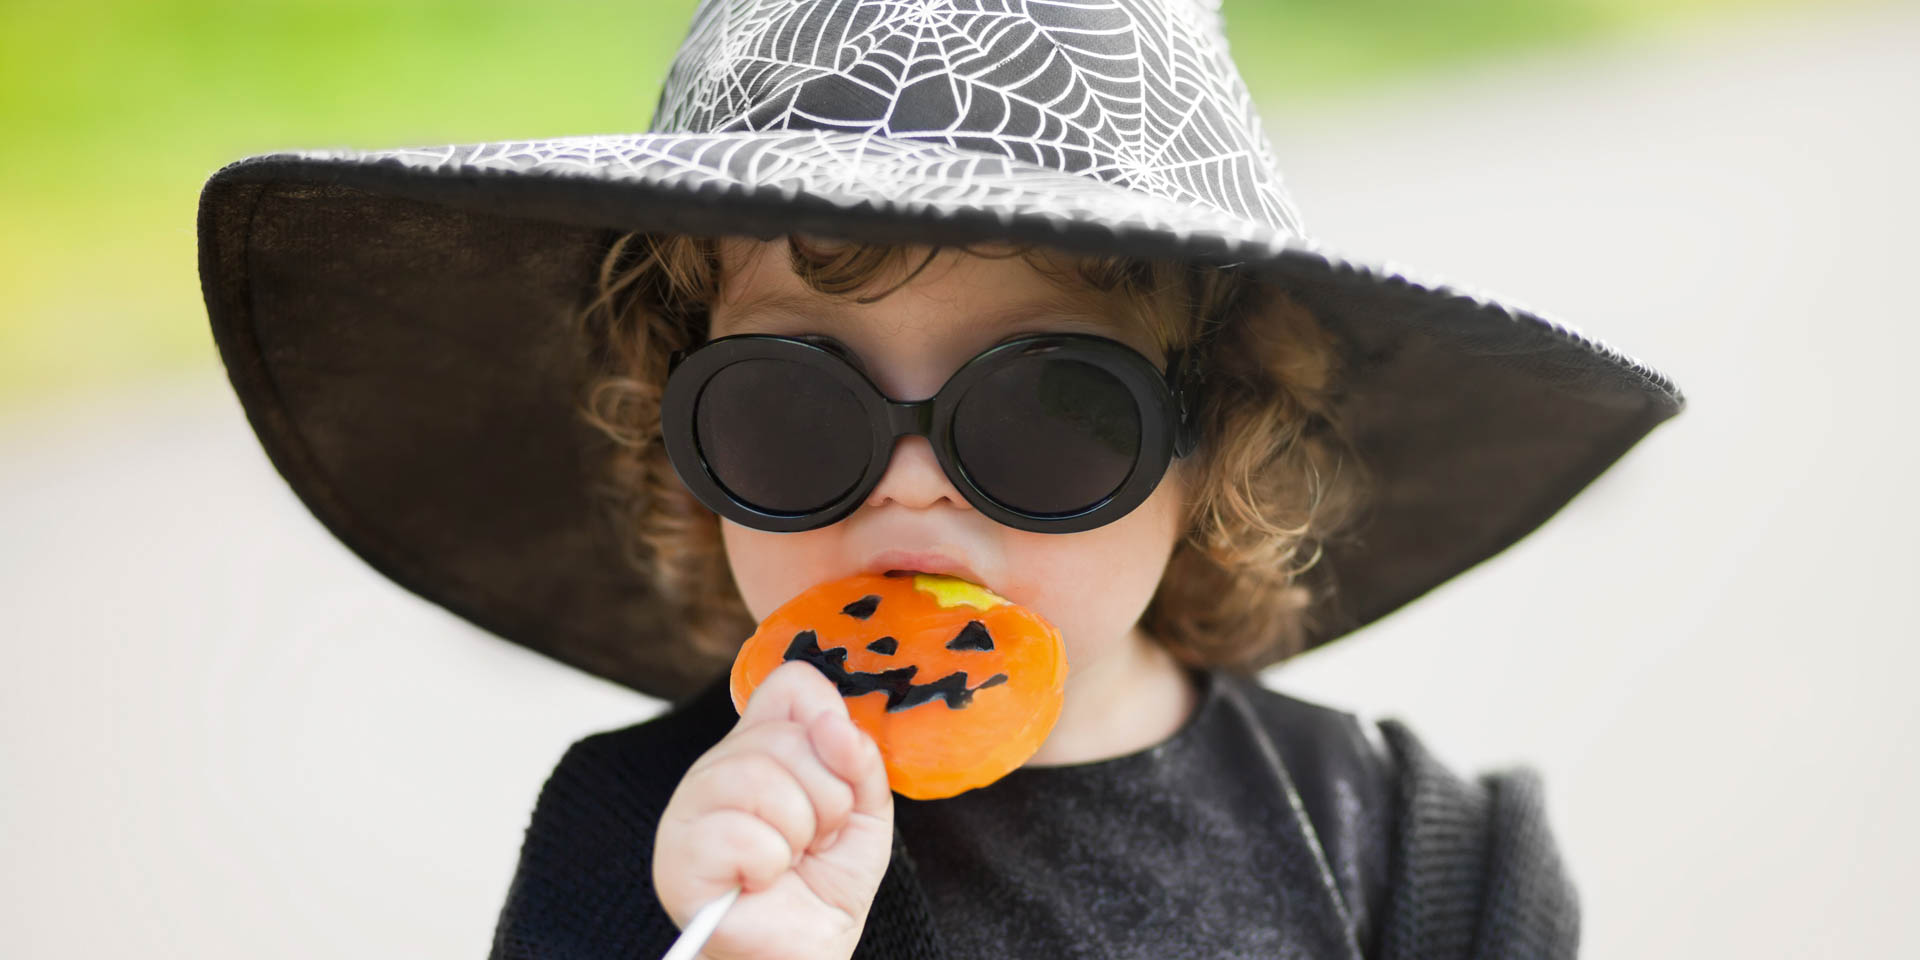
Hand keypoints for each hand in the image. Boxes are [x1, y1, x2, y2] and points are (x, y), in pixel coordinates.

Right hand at [653, 660, 895, 959]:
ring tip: (791, 859)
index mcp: (757, 747)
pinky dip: (770, 865)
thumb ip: (859, 759)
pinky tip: (760, 881)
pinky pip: (742, 835)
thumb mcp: (864, 810)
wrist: (805, 949)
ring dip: (800, 832)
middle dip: (828, 798)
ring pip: (760, 779)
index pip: (791, 684)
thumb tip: (835, 722)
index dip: (830, 726)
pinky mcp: (677, 861)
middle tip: (817, 839)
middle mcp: (716, 767)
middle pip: (785, 735)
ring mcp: (688, 810)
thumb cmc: (824, 884)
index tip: (840, 774)